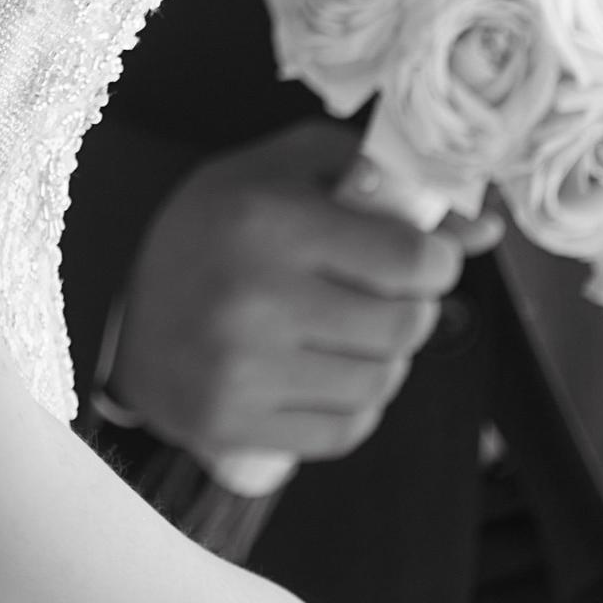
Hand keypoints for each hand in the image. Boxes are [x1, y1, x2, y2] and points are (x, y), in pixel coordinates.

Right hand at [109, 123, 501, 463]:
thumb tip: (484, 225)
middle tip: (384, 292)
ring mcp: (243, 372)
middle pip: (405, 327)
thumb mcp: (281, 170)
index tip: (422, 255)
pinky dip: (353, 405)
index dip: (436, 258)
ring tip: (346, 330)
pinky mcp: (234, 426)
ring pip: (382, 383)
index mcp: (270, 220)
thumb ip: (379, 177)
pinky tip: (323, 372)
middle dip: (413, 307)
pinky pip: (347, 432)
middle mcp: (256, 299)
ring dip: (383, 358)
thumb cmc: (213, 225)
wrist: (118, 304)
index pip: (411, 260)